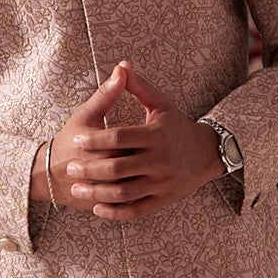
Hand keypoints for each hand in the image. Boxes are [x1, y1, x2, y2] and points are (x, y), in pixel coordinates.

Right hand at [31, 63, 129, 210]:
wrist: (48, 174)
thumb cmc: (70, 139)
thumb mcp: (86, 114)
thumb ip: (107, 93)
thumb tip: (123, 68)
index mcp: (101, 146)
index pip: (132, 142)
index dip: (140, 139)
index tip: (143, 136)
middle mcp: (103, 172)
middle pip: (136, 165)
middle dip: (143, 160)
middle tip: (147, 154)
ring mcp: (103, 192)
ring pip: (134, 187)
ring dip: (142, 179)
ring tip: (143, 169)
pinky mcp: (103, 206)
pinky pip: (127, 205)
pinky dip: (136, 196)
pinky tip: (140, 185)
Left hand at [64, 61, 222, 220]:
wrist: (206, 154)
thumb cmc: (176, 125)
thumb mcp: (161, 104)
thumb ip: (138, 87)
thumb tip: (121, 65)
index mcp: (157, 134)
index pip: (119, 137)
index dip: (95, 140)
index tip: (76, 142)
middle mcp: (161, 160)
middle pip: (118, 167)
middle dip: (90, 170)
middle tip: (70, 169)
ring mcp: (162, 182)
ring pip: (124, 192)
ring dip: (97, 193)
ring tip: (77, 189)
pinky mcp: (163, 200)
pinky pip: (136, 210)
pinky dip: (115, 212)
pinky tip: (97, 208)